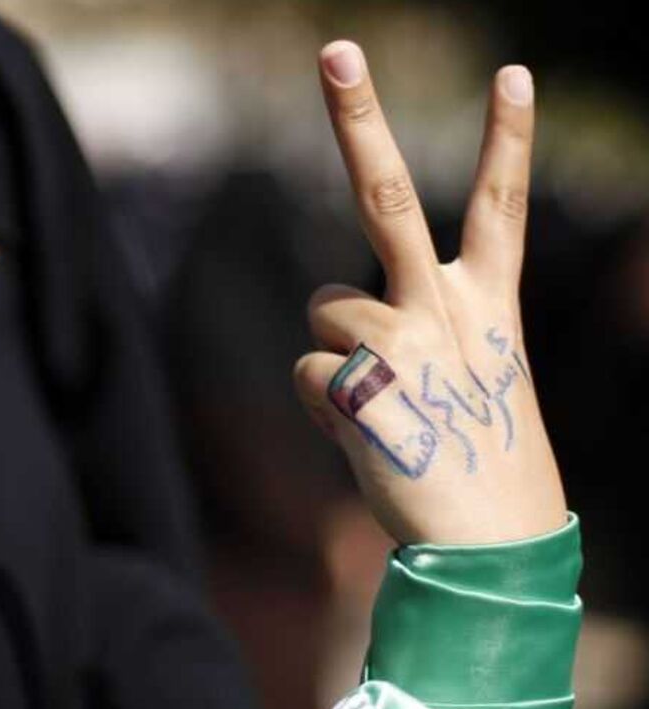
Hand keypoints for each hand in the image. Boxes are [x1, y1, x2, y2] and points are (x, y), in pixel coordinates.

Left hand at [293, 40, 567, 544]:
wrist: (489, 548)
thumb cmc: (477, 459)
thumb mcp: (472, 378)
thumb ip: (414, 328)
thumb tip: (331, 315)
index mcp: (490, 307)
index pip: (501, 209)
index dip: (507, 140)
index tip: (513, 73)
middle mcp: (446, 310)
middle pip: (387, 196)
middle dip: (360, 118)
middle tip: (337, 50)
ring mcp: (400, 344)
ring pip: (323, 307)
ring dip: (334, 352)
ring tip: (384, 407)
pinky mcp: (357, 386)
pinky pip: (305, 374)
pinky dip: (320, 405)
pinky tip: (365, 437)